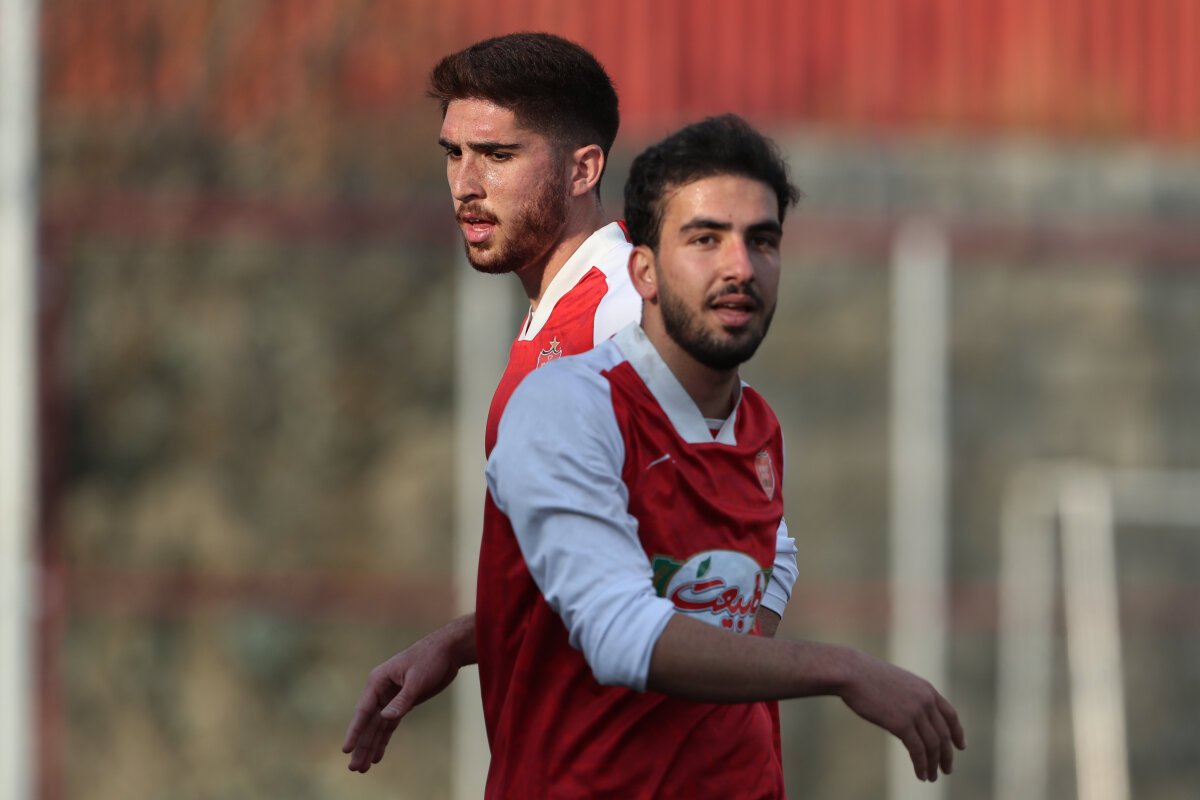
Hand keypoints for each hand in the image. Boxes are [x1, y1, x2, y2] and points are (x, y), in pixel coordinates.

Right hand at [342, 615, 474, 771]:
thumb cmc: (430, 659)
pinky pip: (389, 725)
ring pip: (377, 727)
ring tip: (362, 768)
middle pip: (368, 723)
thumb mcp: (417, 679)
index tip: (346, 749)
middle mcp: (380, 691)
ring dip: (370, 746)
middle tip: (353, 768)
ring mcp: (391, 698)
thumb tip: (384, 718)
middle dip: (361, 745)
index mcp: (378, 681)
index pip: (363, 711)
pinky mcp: (403, 703)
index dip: (355, 731)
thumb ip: (402, 700)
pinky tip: (377, 755)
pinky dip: (383, 740)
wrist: (447, 651)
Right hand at [838, 651, 965, 781]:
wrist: (851, 671)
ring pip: (933, 745)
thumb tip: (910, 717)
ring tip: (932, 777)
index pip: (950, 714)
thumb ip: (908, 698)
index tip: (960, 746)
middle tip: (947, 770)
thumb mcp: (896, 683)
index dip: (957, 732)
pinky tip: (921, 774)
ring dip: (934, 764)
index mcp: (926, 689)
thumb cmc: (866, 676)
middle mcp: (926, 700)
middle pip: (944, 734)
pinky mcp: (902, 724)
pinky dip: (921, 765)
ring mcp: (915, 712)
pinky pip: (918, 751)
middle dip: (947, 755)